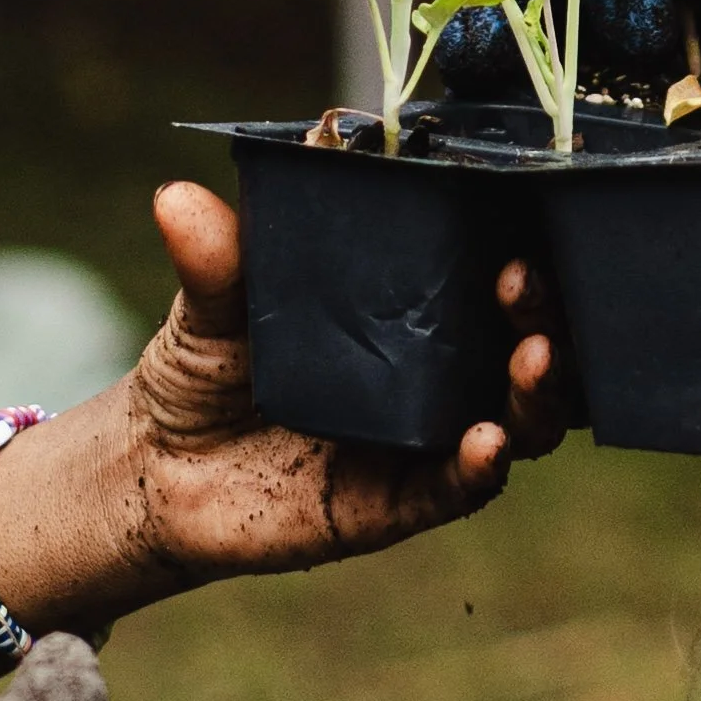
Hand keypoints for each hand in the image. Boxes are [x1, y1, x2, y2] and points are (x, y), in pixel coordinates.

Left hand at [84, 183, 570, 601]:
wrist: (157, 471)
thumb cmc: (202, 369)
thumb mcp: (210, 307)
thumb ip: (212, 260)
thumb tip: (176, 197)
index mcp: (409, 311)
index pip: (487, 270)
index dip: (521, 240)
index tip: (522, 211)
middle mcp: (436, 373)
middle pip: (523, 343)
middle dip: (543, 311)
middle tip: (523, 281)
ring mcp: (426, 438)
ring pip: (518, 418)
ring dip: (538, 389)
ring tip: (534, 355)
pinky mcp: (400, 502)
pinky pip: (458, 489)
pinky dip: (481, 465)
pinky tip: (487, 442)